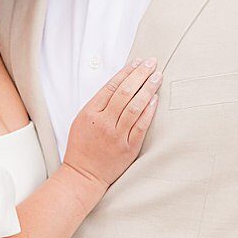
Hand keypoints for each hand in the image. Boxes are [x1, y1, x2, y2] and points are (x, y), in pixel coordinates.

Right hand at [60, 59, 161, 194]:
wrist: (84, 175)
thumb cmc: (81, 147)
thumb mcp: (81, 121)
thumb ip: (98, 105)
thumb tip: (118, 86)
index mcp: (89, 113)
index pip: (111, 87)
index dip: (126, 72)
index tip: (137, 62)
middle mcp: (103, 122)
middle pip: (125, 93)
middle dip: (140, 75)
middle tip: (151, 63)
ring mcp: (117, 135)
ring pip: (135, 106)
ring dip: (148, 89)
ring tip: (157, 77)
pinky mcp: (129, 147)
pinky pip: (141, 125)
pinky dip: (149, 111)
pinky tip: (155, 99)